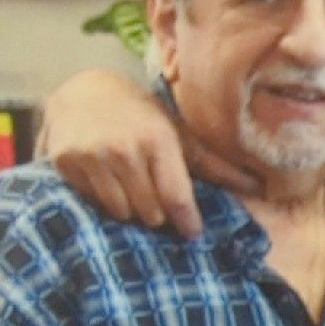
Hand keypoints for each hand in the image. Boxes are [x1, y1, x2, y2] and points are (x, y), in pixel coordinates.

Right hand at [38, 69, 258, 235]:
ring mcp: (93, 156)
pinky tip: (105, 180)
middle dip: (157, 213)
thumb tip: (259, 187)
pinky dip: (102, 200)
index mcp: (158, 141)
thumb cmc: (142, 117)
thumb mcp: (178, 135)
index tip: (192, 234)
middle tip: (155, 201)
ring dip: (130, 210)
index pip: (176, 196)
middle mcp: (125, 149)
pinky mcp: (65, 163)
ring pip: (121, 212)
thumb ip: (214, 165)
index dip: (186, 220)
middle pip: (150, 211)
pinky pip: (92, 202)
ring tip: (131, 189)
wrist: (84, 91)